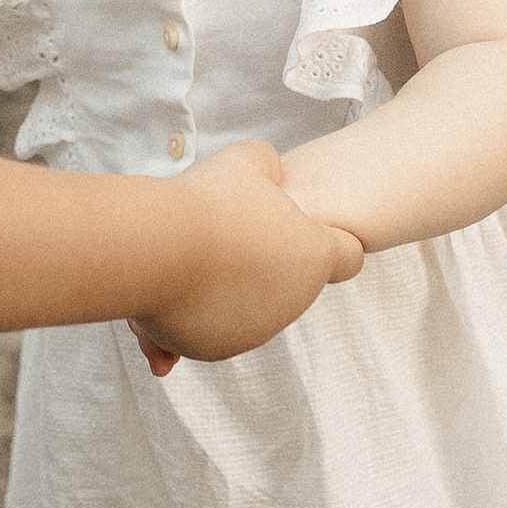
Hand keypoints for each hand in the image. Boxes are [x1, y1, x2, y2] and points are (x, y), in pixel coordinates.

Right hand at [127, 139, 363, 375]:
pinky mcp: (216, 348)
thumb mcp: (248, 159)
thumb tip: (267, 175)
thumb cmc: (208, 202)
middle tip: (229, 234)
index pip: (349, 256)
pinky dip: (198, 310)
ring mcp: (255, 330)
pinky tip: (176, 281)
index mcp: (314, 256)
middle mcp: (293, 301)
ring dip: (230, 285)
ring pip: (248, 305)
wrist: (156, 250)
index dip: (331, 241)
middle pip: (290, 281)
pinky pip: (211, 326)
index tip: (301, 231)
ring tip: (195, 254)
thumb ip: (268, 166)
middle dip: (265, 262)